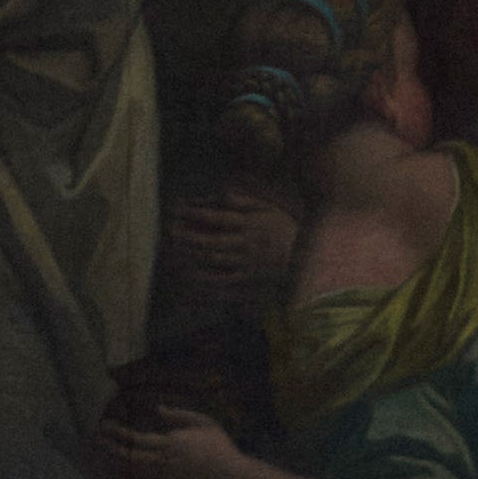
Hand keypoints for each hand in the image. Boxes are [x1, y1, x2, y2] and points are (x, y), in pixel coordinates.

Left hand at [95, 395, 242, 478]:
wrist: (230, 477)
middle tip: (95, 440)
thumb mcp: (202, 422)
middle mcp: (164, 462)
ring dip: (113, 465)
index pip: (137, 439)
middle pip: (129, 457)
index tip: (104, 425)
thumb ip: (178, 415)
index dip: (117, 433)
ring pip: (132, 474)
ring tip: (99, 457)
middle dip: (109, 449)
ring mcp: (165, 477)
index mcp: (171, 444)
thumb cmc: (219, 446)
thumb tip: (157, 408)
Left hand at [166, 190, 299, 302]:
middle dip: (188, 238)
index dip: (195, 214)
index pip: (217, 218)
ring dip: (192, 260)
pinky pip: (225, 285)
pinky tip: (191, 280)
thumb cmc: (283, 229)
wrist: (306, 259)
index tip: (176, 209)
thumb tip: (220, 192)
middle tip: (170, 233)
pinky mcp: (249, 284)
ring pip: (215, 264)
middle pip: (211, 242)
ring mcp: (247, 267)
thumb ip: (243, 200)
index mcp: (250, 225)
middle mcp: (246, 246)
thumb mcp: (267, 207)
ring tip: (174, 255)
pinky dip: (205, 284)